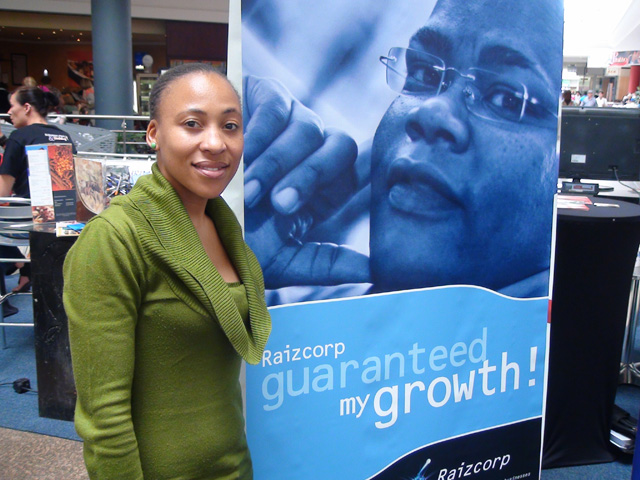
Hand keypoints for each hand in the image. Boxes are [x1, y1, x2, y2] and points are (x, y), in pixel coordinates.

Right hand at [243, 76, 369, 287]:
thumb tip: (369, 268)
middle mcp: (317, 151)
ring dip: (277, 161)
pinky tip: (242, 155)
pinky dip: (260, 134)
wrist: (198, 209)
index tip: (286, 212)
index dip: (323, 188)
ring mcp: (295, 122)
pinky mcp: (269, 99)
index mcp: (328, 186)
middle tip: (275, 202)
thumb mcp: (284, 258)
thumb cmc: (245, 234)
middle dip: (306, 175)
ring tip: (250, 186)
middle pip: (339, 146)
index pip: (352, 172)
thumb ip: (325, 264)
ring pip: (308, 128)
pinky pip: (277, 107)